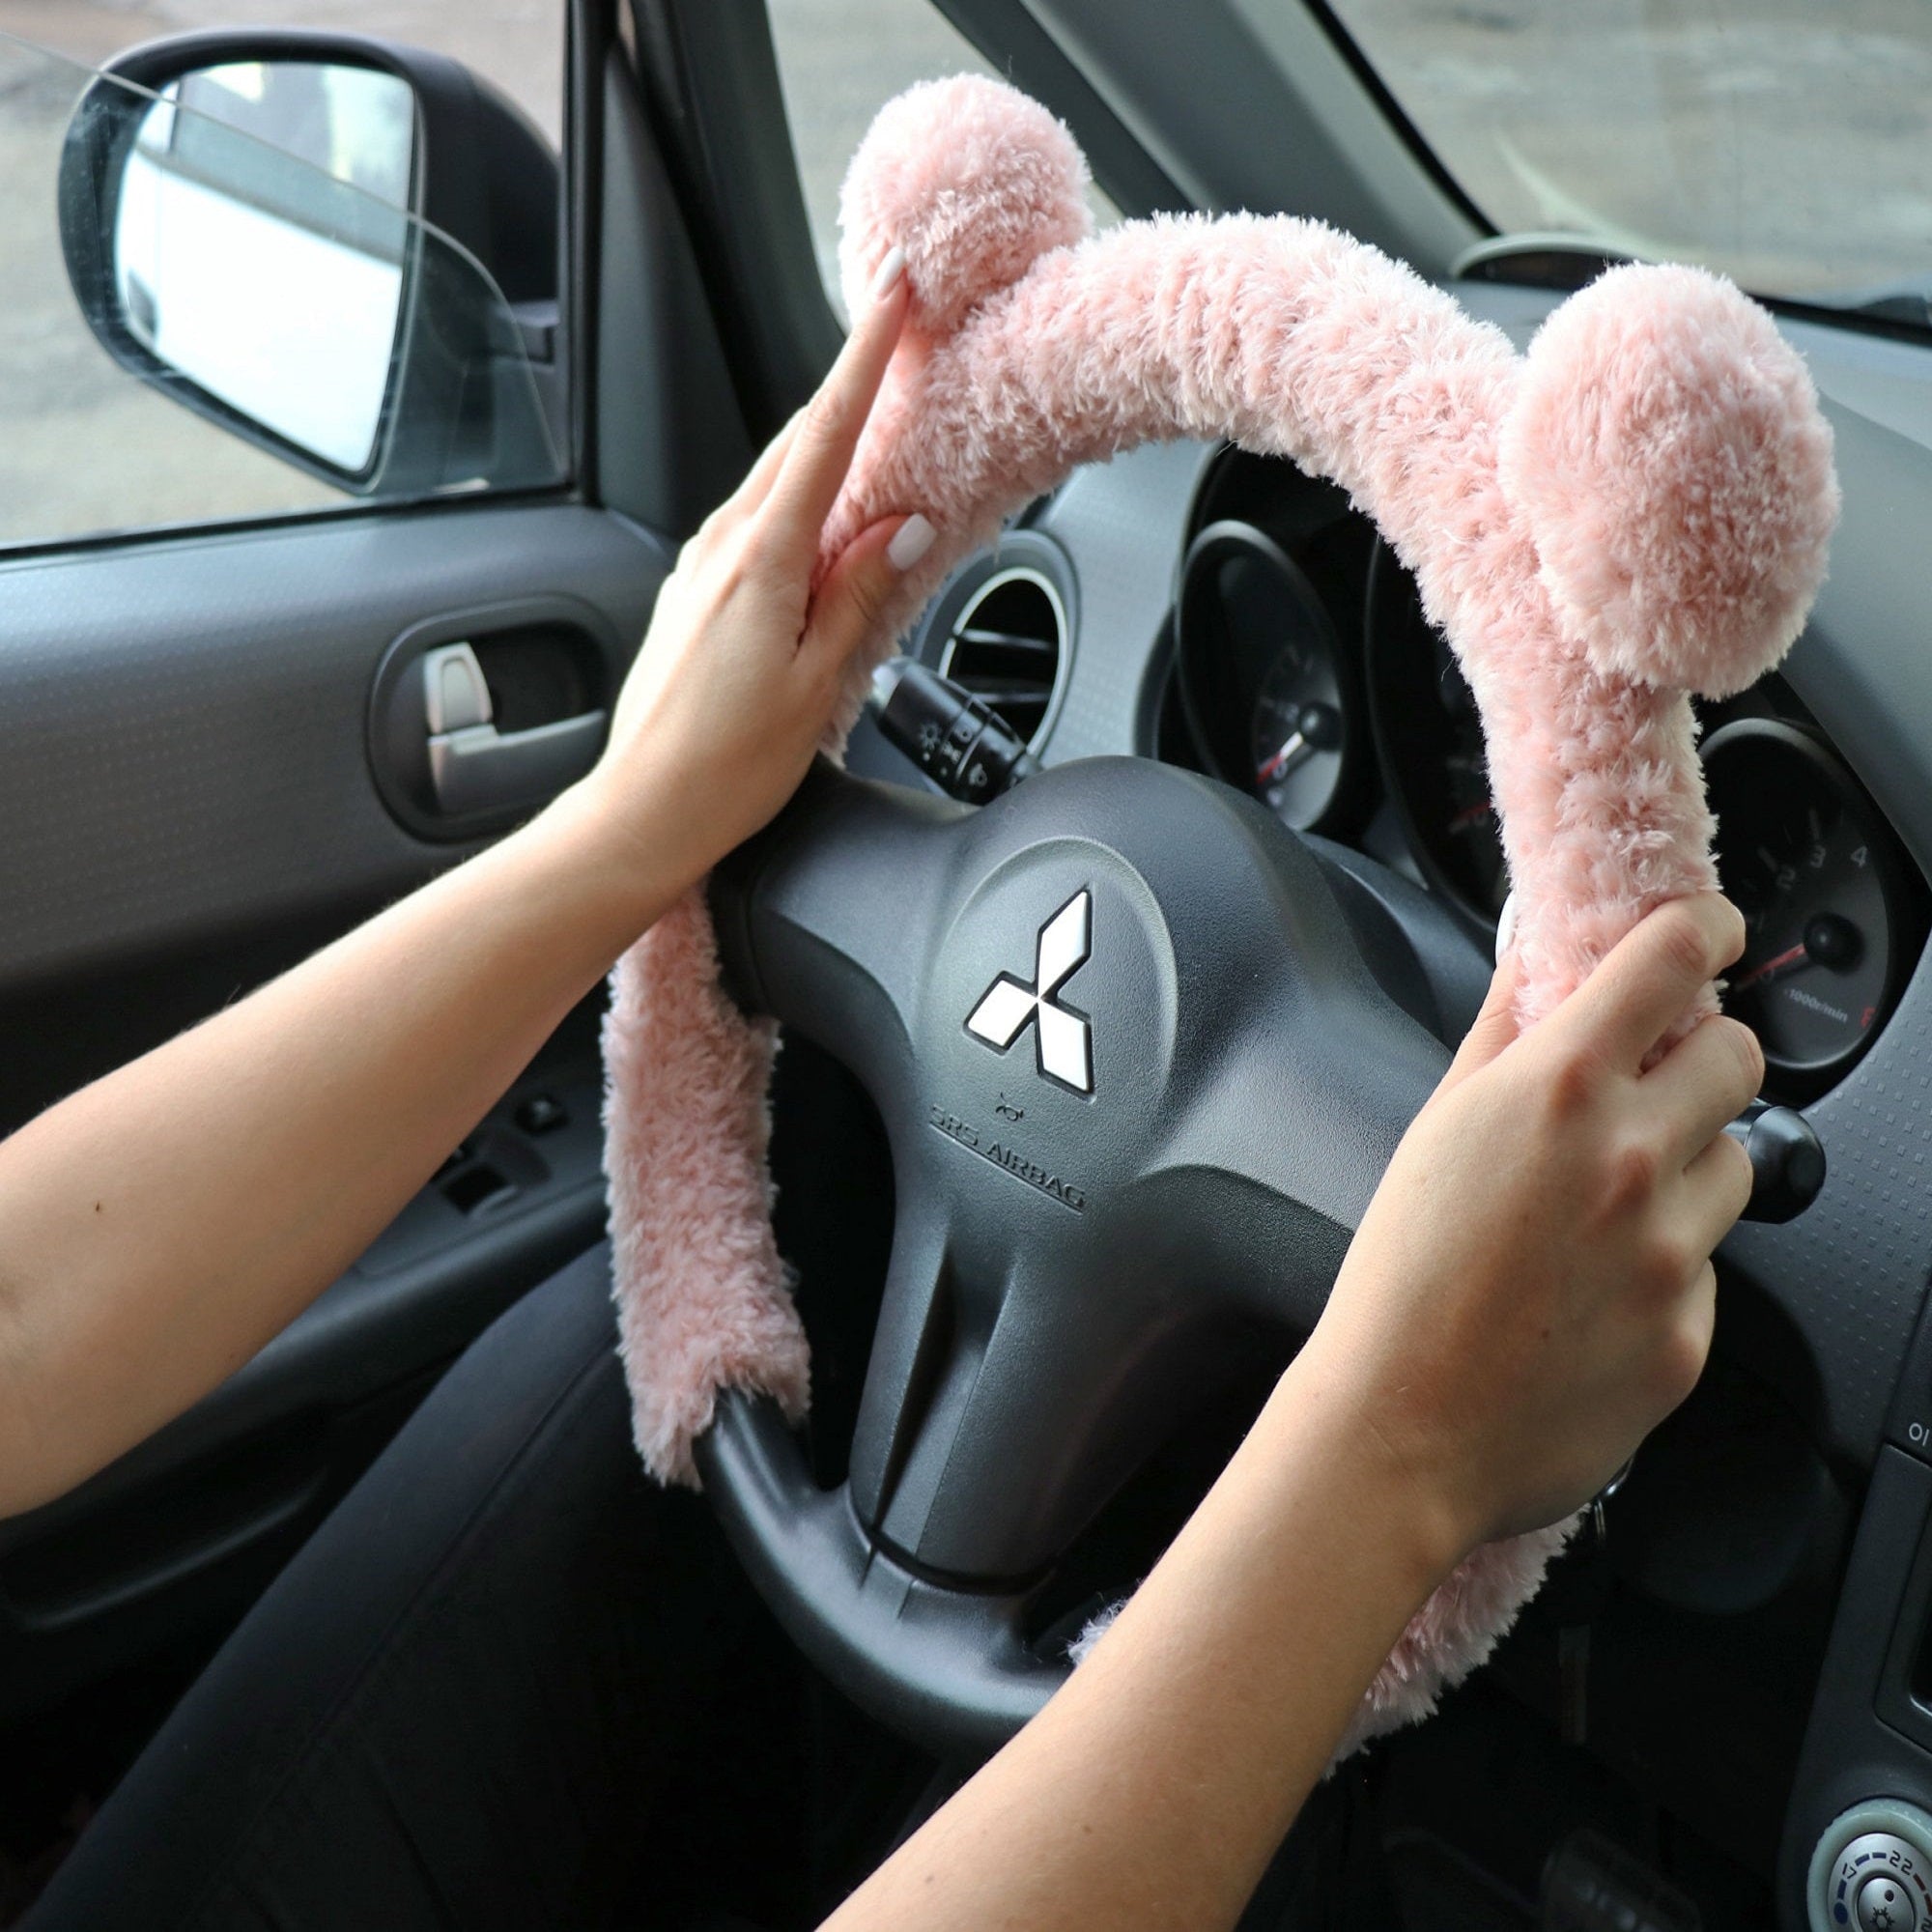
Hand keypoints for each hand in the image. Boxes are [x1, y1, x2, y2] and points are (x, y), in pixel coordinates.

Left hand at [580, 246, 933, 888]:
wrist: (641, 812)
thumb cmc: (726, 766)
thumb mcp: (817, 681)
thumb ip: (861, 593)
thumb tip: (902, 525)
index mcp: (761, 559)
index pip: (826, 433)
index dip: (864, 357)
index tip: (893, 295)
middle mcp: (721, 547)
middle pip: (797, 443)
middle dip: (850, 385)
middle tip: (898, 338)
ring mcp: (699, 568)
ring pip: (775, 482)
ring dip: (826, 445)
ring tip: (876, 424)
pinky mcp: (693, 595)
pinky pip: (756, 523)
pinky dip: (797, 501)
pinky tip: (823, 519)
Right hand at [1302, 893, 1762, 1556]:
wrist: (1402, 1429)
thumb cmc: (1398, 1282)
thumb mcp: (1436, 1129)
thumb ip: (1502, 1033)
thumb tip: (1535, 964)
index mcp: (1561, 1088)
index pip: (1678, 956)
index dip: (1708, 929)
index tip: (1712, 935)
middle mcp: (1634, 1156)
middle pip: (1737, 1052)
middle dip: (1700, 1055)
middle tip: (1651, 1086)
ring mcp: (1674, 1249)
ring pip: (1734, 1163)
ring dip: (1688, 1166)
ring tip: (1604, 1211)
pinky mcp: (1693, 1330)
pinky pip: (1709, 1268)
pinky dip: (1666, 1267)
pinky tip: (1592, 1293)